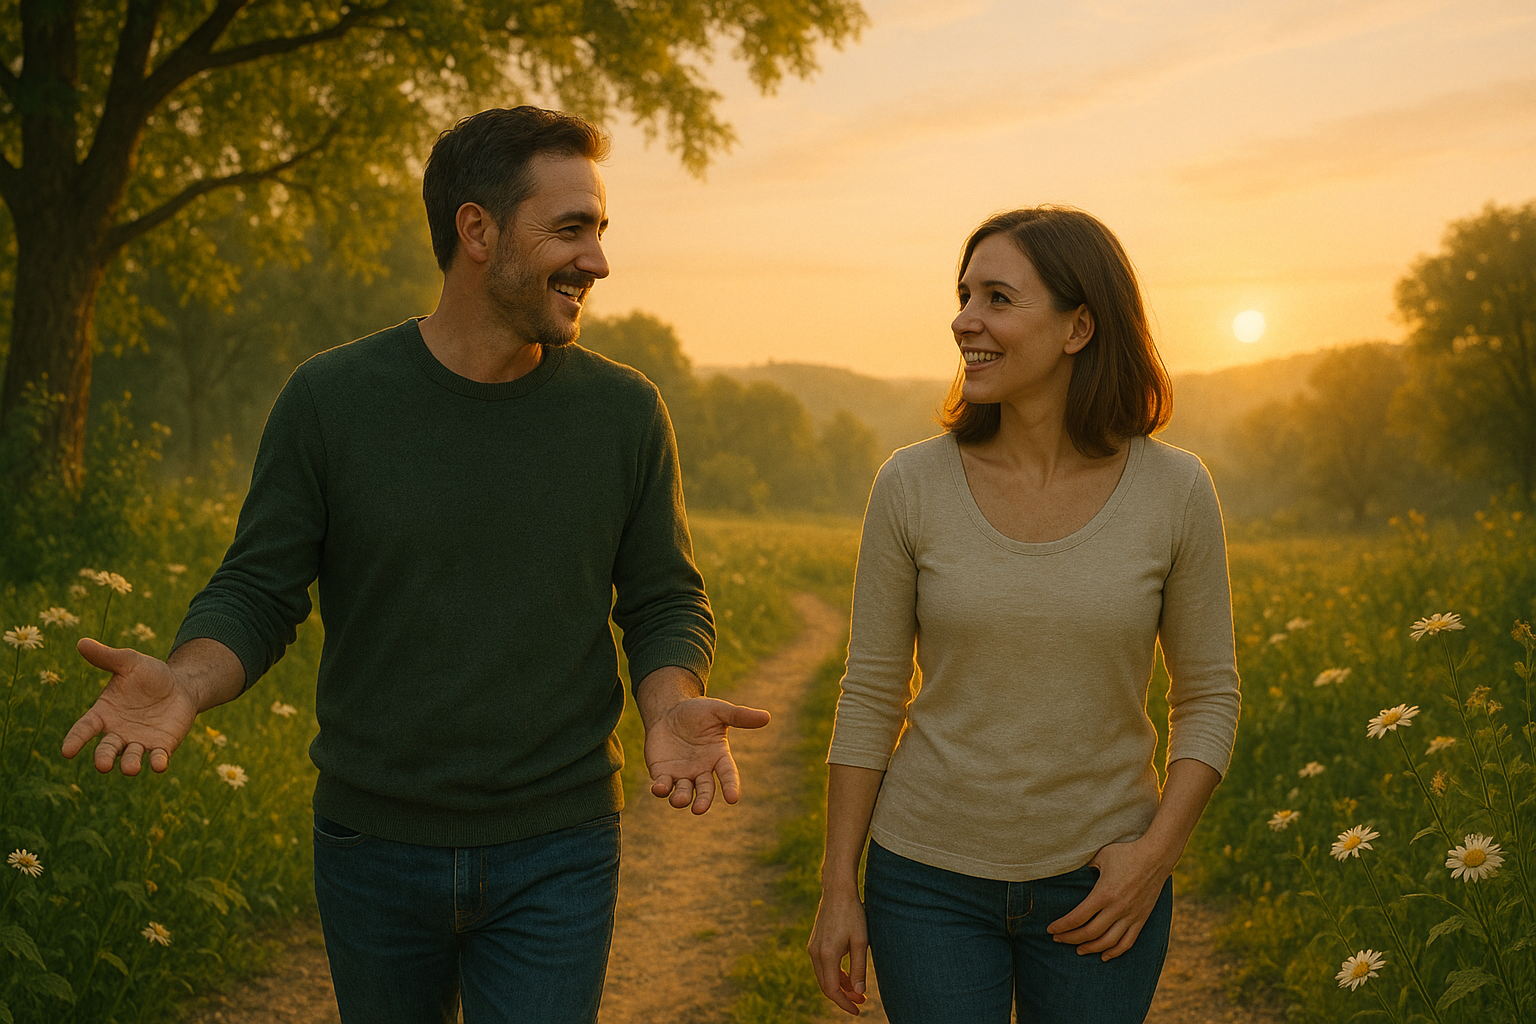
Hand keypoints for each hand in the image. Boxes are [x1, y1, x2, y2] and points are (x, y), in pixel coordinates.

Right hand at [62, 638, 199, 774]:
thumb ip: (107, 657)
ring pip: (130, 758)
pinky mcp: (161, 746)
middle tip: (103, 765)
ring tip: (131, 768)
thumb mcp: (130, 662)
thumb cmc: (149, 675)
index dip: (75, 740)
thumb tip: (82, 642)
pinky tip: (159, 764)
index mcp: (103, 714)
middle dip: (104, 758)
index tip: (66, 751)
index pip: (84, 729)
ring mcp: (139, 742)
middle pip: (106, 750)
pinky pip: (157, 758)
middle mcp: (117, 733)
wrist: (180, 685)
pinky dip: (157, 762)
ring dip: (130, 764)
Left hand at [643, 696, 769, 813]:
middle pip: (705, 790)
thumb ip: (740, 716)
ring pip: (684, 792)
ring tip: (679, 800)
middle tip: (699, 809)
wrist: (669, 711)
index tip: (732, 798)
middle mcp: (702, 770)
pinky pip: (662, 785)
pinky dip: (661, 789)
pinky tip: (658, 789)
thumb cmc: (697, 711)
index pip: (728, 775)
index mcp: (719, 757)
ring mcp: (682, 774)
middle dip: (703, 800)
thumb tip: (766, 717)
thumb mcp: (718, 710)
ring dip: (681, 798)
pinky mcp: (663, 773)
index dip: (730, 787)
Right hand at [808, 888, 870, 1014]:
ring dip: (839, 986)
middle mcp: (815, 953)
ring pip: (824, 977)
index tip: (858, 1010)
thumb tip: (858, 993)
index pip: (832, 990)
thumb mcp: (860, 942)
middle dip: (843, 997)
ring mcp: (813, 948)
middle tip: (861, 1002)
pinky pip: (823, 966)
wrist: (837, 891)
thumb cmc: (852, 914)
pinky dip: (835, 974)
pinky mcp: (815, 943)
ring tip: (857, 991)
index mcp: (827, 955)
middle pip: (826, 986)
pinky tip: (848, 976)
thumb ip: (859, 969)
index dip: (844, 1003)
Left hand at [1046, 837, 1170, 960]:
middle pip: (1090, 933)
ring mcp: (1131, 915)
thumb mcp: (1100, 857)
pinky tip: (1104, 956)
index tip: (1051, 929)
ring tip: (1078, 950)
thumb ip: (1084, 867)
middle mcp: (1117, 908)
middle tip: (1058, 939)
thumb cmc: (1126, 853)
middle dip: (1070, 939)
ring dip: (1091, 948)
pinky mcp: (1142, 918)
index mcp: (1104, 893)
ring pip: (1108, 942)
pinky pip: (1128, 942)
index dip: (1062, 926)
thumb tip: (1071, 874)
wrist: (1157, 856)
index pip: (1078, 917)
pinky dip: (1115, 952)